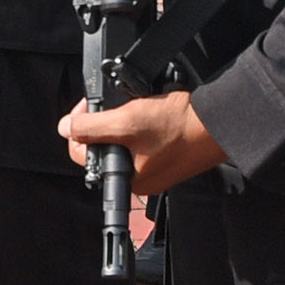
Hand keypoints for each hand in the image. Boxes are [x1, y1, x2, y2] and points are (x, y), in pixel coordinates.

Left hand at [57, 88, 224, 199]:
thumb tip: (66, 128)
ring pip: (123, 140)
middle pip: (103, 146)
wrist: (219, 121)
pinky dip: (142, 122)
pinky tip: (152, 111)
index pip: (83, 154)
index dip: (79, 126)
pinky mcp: (168, 154)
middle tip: (115, 104)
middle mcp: (141, 179)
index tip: (87, 107)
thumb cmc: (180, 126)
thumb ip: (91, 126)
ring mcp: (155, 167)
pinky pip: (143, 138)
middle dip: (104, 122)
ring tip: (136, 106)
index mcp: (127, 181)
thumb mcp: (126, 121)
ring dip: (123, 120)